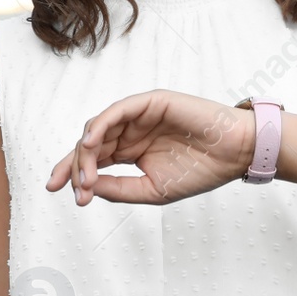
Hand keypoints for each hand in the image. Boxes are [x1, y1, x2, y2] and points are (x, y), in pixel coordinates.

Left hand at [45, 89, 255, 205]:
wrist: (235, 155)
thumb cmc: (200, 171)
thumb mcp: (151, 190)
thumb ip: (118, 189)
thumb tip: (85, 188)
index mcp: (129, 151)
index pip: (93, 160)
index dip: (74, 174)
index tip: (61, 193)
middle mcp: (129, 132)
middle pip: (89, 145)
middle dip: (73, 165)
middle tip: (68, 188)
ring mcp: (137, 116)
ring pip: (98, 129)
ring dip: (85, 153)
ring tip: (84, 176)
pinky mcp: (149, 102)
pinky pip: (116, 111)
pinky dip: (100, 126)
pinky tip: (90, 144)